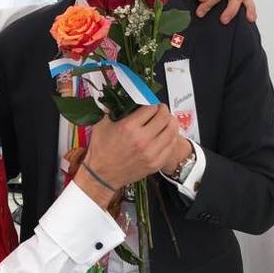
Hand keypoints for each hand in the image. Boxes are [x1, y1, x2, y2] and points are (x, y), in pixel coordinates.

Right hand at [74, 106, 188, 207]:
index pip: (151, 107)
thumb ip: (113, 108)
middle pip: (164, 117)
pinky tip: (165, 134)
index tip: (149, 104)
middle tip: (159, 110)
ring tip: (165, 120)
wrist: (102, 175)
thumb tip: (122, 97)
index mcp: (129, 127)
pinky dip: (171, 137)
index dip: (151, 103)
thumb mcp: (101, 124)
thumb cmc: (101, 150)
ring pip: (172, 130)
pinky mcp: (156, 163)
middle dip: (163, 110)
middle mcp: (142, 139)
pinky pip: (171, 145)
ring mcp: (151, 152)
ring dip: (170, 122)